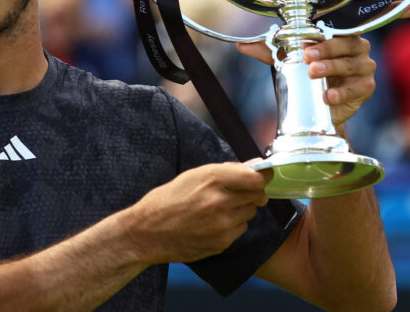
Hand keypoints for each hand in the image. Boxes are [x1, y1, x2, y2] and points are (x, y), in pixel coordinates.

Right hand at [124, 162, 269, 264]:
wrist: (147, 232)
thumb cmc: (166, 200)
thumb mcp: (192, 176)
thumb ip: (225, 171)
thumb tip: (254, 167)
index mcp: (212, 178)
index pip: (256, 177)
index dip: (262, 176)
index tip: (263, 175)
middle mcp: (220, 200)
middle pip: (258, 194)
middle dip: (252, 192)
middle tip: (239, 192)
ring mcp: (222, 224)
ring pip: (250, 212)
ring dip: (241, 209)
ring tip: (218, 209)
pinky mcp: (222, 242)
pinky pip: (240, 229)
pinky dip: (232, 225)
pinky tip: (213, 223)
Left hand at [238, 35, 375, 126]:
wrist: (319, 108)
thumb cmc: (308, 76)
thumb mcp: (288, 61)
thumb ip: (269, 51)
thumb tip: (242, 45)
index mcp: (339, 34)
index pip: (335, 26)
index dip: (322, 30)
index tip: (306, 36)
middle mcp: (356, 47)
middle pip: (346, 42)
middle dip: (326, 49)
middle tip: (307, 57)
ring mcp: (363, 67)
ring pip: (351, 64)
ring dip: (332, 67)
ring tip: (313, 73)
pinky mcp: (365, 87)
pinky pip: (356, 88)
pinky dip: (342, 92)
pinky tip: (327, 96)